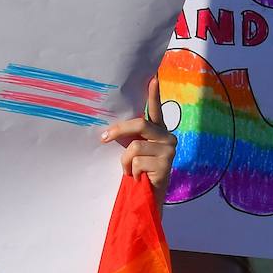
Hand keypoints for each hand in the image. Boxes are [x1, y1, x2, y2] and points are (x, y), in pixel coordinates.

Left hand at [104, 77, 174, 207]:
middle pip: (140, 124)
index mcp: (158, 130)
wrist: (146, 196)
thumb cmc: (136, 169)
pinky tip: (138, 177)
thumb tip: (108, 127)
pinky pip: (137, 162)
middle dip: (119, 130)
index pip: (155, 109)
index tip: (152, 76)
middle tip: (103, 138)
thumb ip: (128, 135)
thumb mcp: (131, 148)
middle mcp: (167, 136)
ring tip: (130, 171)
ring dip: (125, 161)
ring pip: (135, 147)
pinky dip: (131, 171)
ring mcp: (169, 149)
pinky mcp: (166, 164)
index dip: (154, 93)